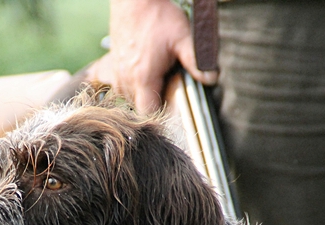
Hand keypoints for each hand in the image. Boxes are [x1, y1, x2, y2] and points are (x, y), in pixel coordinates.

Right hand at [90, 0, 217, 113]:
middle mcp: (126, 80)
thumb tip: (211, 78)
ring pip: (129, 97)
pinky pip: (121, 86)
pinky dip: (132, 84)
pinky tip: (142, 71)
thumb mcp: (182, 38)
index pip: (149, 112)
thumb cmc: (157, 17)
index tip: (172, 104)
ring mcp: (117, 74)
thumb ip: (196, 61)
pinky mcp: (112, 66)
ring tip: (156, 75)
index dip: (162, 113)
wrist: (133, 0)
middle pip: (140, 107)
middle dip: (155, 101)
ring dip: (143, 92)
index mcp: (143, 78)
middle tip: (168, 85)